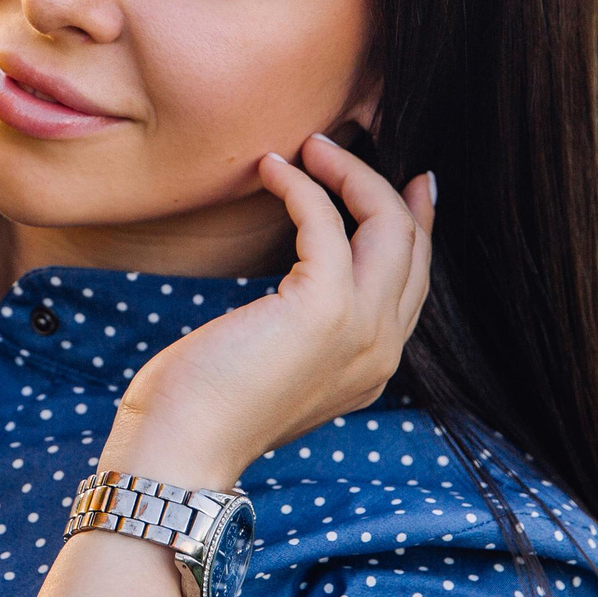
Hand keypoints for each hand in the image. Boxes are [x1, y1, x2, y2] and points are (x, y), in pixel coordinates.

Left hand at [97, 132, 434, 489]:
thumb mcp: (272, 363)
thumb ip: (300, 328)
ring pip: (388, 225)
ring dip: (348, 174)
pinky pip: (328, 222)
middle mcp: (382, 350)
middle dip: (382, 186)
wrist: (182, 448)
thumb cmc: (203, 405)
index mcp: (372, 366)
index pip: (415, 281)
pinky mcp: (326, 311)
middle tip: (336, 148)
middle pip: (412, 246)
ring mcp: (361, 331)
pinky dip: (302, 186)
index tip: (406, 181)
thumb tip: (291, 282)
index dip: (415, 224)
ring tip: (306, 148)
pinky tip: (270, 170)